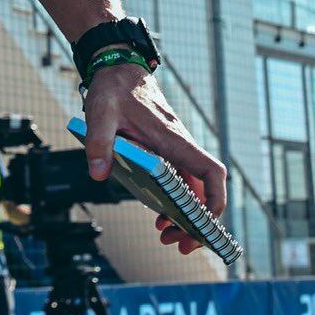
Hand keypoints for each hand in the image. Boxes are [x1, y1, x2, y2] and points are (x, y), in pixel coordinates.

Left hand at [81, 64, 225, 256]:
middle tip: (178, 244)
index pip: (211, 171)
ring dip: (185, 216)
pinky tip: (159, 216)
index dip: (215, 199)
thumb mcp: (100, 113)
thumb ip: (99, 143)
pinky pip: (179, 182)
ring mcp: (175, 150)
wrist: (118, 70)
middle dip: (197, 222)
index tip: (205, 223)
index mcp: (173, 139)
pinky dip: (174, 203)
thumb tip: (98, 175)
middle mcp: (180, 146)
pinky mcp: (165, 151)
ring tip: (166, 235)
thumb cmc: (114, 89)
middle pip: (204, 190)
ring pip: (192, 189)